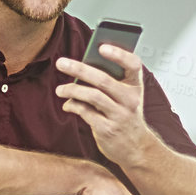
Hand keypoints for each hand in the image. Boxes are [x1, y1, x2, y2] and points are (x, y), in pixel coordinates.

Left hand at [55, 46, 154, 164]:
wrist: (135, 147)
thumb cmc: (125, 115)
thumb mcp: (125, 97)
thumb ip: (109, 82)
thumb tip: (80, 69)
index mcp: (135, 86)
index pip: (133, 64)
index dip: (119, 54)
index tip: (101, 47)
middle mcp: (130, 100)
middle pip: (103, 79)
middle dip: (79, 69)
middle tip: (61, 63)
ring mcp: (120, 115)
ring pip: (92, 96)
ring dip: (72, 90)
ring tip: (60, 89)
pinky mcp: (108, 129)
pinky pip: (86, 112)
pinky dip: (73, 105)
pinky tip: (67, 104)